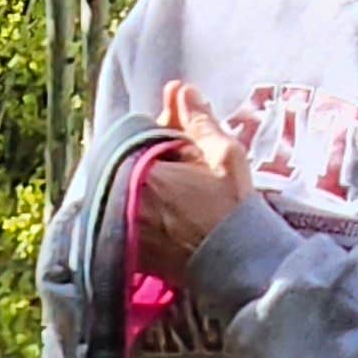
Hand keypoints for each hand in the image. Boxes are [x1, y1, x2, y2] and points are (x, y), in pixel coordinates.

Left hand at [134, 79, 252, 279]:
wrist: (236, 266)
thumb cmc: (232, 210)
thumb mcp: (223, 156)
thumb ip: (198, 121)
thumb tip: (181, 90)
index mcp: (140, 172)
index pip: (135, 137)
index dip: (161, 135)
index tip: (184, 143)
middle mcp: (122, 200)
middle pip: (125, 164)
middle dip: (151, 159)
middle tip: (184, 165)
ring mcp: (121, 229)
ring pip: (123, 191)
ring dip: (143, 184)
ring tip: (178, 191)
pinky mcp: (128, 252)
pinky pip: (124, 219)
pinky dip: (139, 211)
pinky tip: (166, 213)